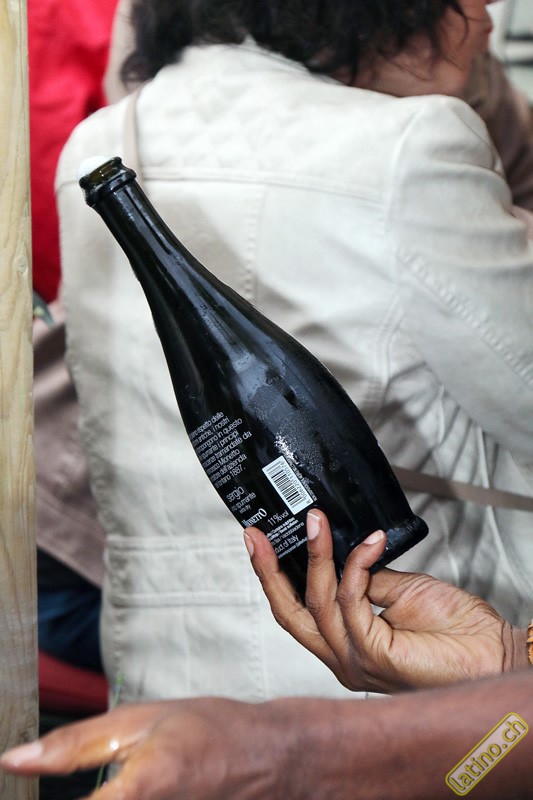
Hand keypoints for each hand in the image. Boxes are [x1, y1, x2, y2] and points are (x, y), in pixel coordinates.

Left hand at [0, 698, 285, 799]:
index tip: (25, 785)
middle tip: (108, 779)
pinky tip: (139, 793)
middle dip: (88, 799)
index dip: (36, 795)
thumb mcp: (140, 720)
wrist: (275, 757)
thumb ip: (74, 745)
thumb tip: (14, 760)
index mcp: (135, 795)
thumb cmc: (211, 730)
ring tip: (127, 785)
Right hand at [244, 509, 526, 693]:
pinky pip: (351, 599)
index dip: (274, 576)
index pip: (297, 609)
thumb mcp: (397, 591)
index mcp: (345, 644)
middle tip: (256, 534)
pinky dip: (357, 565)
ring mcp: (355, 660)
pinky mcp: (372, 653)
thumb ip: (363, 579)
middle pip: (289, 613)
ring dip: (315, 555)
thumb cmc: (454, 629)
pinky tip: (370, 543)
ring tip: (316, 520)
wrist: (491, 651)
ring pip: (317, 602)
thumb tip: (341, 553)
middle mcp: (343, 657)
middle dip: (267, 571)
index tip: (261, 540)